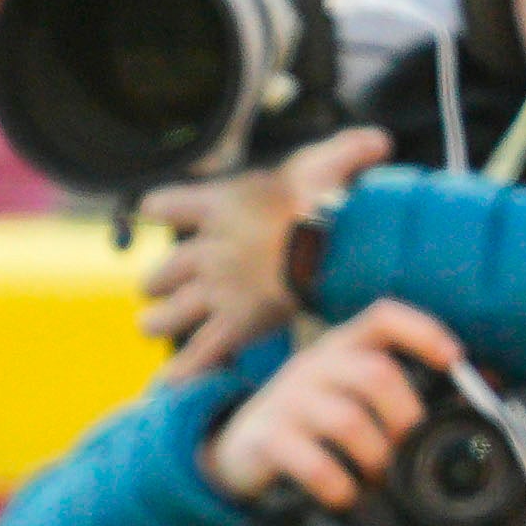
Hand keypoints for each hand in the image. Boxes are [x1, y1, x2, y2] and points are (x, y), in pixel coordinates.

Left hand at [140, 125, 383, 367]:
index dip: (160, 207)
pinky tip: (168, 383)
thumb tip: (377, 141)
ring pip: (171, 314)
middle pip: (165, 271)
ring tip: (149, 325)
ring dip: (158, 321)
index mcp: (220, 207)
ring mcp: (217, 290)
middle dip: (159, 281)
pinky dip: (185, 370)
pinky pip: (202, 352)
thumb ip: (346, 152)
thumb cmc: (325, 198)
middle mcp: (209, 251)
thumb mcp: (329, 163)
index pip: (168, 204)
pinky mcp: (235, 324)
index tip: (151, 209)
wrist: (321, 243)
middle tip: (154, 289)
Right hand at [200, 301, 454, 510]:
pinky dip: (339, 485)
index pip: (382, 318)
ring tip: (377, 479)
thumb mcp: (341, 392)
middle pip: (375, 373)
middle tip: (406, 449)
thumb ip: (386, 392)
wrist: (233, 449)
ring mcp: (287, 401)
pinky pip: (314, 462)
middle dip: (405, 417)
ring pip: (348, 421)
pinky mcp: (266, 439)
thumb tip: (459, 410)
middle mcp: (313, 365)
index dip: (422, 331)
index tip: (454, 359)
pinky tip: (345, 495)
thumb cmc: (307, 422)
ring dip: (375, 458)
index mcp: (339, 348)